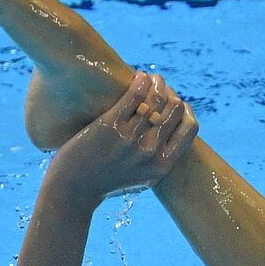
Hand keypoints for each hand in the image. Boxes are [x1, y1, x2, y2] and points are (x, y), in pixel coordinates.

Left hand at [43, 72, 198, 212]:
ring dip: (156, 82)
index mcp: (163, 165)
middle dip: (171, 93)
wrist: (74, 189)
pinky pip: (133, 97)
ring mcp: (130, 139)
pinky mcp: (110, 127)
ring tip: (150, 78)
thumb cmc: (107, 182)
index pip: (190, 127)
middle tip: (161, 86)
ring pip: (156, 99)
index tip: (175, 103)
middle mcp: (150, 152)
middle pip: (175, 109)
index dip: (186, 110)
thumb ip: (160, 159)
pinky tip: (139, 77)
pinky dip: (140, 82)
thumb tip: (174, 132)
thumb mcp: (143, 178)